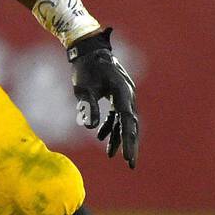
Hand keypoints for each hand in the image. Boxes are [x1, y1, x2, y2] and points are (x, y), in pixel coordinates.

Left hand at [67, 26, 138, 167]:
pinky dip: (111, 126)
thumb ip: (88, 106)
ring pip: (124, 121)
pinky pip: (117, 115)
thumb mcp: (83, 88)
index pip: (127, 122)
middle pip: (131, 124)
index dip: (128, 141)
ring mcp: (124, 95)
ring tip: (112, 155)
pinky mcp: (117, 95)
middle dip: (130, 144)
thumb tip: (91, 129)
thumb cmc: (85, 67)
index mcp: (122, 92)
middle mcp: (127, 94)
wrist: (88, 49)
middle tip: (131, 165)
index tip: (128, 158)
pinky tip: (101, 137)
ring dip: (118, 137)